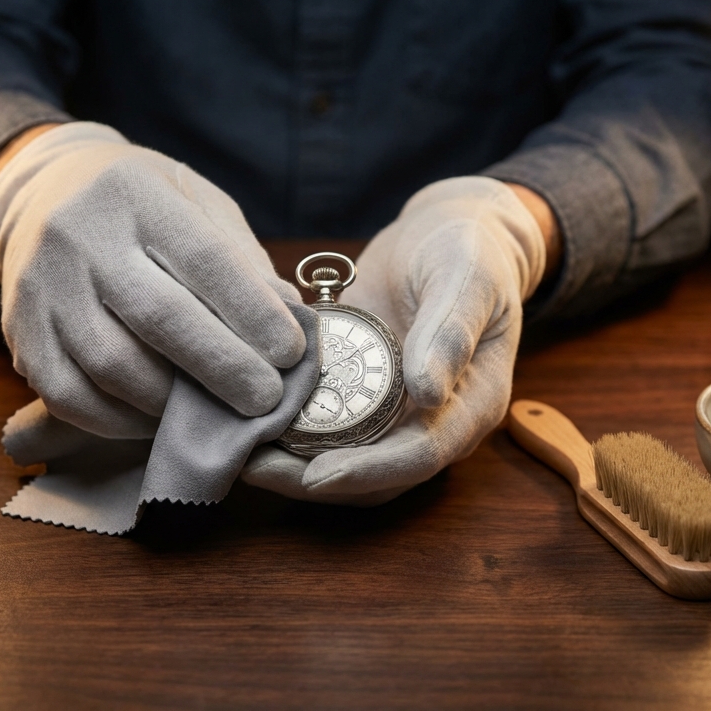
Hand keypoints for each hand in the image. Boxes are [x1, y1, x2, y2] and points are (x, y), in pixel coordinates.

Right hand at [0, 122, 306, 437]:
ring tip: (214, 415)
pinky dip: (121, 422)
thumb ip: (243, 260)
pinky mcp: (19, 333)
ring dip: (173, 402)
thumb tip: (290, 321)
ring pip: (111, 365)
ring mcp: (43, 287)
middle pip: (158, 317)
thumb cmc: (144, 208)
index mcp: (136, 194)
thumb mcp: (198, 204)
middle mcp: (81, 236)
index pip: (204, 258)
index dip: (252, 312)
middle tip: (266, 402)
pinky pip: (70, 396)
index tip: (293, 353)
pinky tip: (158, 421)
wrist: (44, 194)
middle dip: (222, 368)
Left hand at [241, 176, 547, 503]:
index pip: (423, 455)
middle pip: (375, 478)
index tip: (315, 475)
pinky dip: (286, 431)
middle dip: (312, 479)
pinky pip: (322, 430)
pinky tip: (243, 417)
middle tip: (253, 465)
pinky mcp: (358, 400)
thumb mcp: (466, 276)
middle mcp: (433, 422)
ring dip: (290, 464)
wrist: (442, 231)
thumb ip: (450, 331)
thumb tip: (428, 393)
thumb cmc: (467, 247)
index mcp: (472, 403)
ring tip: (238, 449)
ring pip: (343, 462)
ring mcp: (393, 415)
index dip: (369, 471)